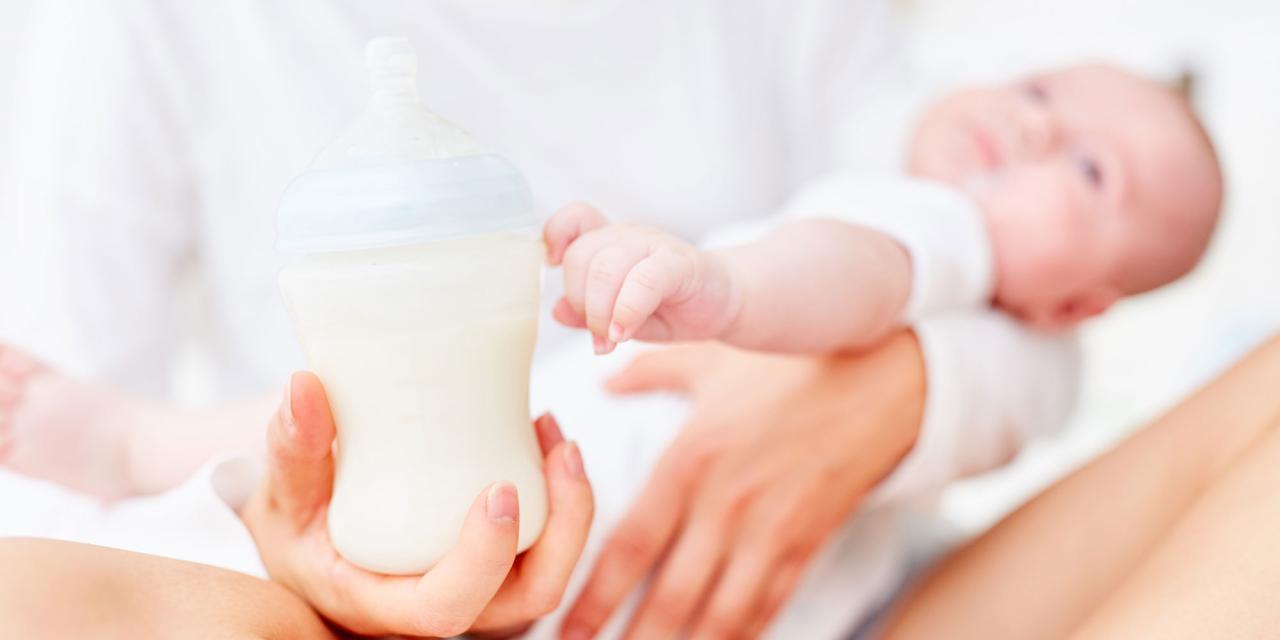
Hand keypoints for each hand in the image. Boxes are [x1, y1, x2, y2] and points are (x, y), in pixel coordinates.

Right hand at [241, 372, 594, 637]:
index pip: (447, 608)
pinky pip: (544, 542)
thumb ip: (292, 448)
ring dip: (571, 505)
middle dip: (565, 527)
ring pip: (548, 569)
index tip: (498, 492)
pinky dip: (556, 492)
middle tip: (560, 449)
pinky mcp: (493, 557)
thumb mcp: (283, 495)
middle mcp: (441, 602)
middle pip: (528, 595)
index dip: (483, 560)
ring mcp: (475, 583)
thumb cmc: (299, 528)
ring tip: (553, 430)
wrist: (312, 544)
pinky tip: (539, 432)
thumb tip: (303, 387)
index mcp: (384, 603)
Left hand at [544, 202, 739, 354]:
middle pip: (580, 255)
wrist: (724, 303)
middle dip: (580, 302)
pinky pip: (644, 280)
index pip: (574, 219)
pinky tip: (625, 332)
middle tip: (595, 333)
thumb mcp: (618, 315)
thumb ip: (586, 312)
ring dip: (600, 312)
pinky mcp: (680, 263)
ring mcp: (654, 245)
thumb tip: (556, 310)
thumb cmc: (670, 306)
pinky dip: (627, 311)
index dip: (555, 238)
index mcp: (609, 242)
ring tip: (611, 339)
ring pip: (606, 267)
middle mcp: (627, 237)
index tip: (553, 268)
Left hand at [560, 335, 925, 638]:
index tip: (567, 628)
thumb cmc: (788, 364)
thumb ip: (650, 371)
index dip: (595, 598)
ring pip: (718, 615)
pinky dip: (739, 637)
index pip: (630, 547)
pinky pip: (767, 608)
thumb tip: (605, 379)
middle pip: (668, 598)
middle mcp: (725, 506)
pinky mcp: (807, 545)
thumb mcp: (711, 358)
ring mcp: (770, 532)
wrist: (879, 380)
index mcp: (690, 463)